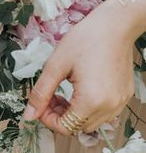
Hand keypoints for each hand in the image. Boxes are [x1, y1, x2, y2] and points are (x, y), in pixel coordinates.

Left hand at [23, 2, 135, 134]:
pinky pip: (104, 112)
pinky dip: (88, 107)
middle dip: (59, 115)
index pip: (65, 127)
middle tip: (49, 96)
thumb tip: (29, 115)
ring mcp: (120, 102)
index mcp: (91, 101)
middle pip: (78, 127)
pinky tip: (79, 89)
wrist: (115, 25)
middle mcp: (109, 107)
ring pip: (90, 122)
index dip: (47, 119)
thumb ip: (41, 93)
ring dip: (73, 113)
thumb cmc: (85, 40)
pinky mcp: (124, 95)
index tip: (40, 103)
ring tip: (63, 92)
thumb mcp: (55, 66)